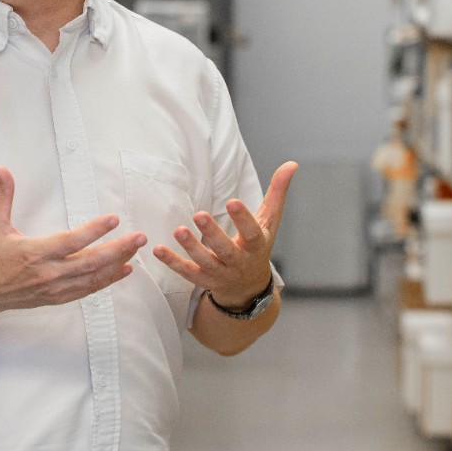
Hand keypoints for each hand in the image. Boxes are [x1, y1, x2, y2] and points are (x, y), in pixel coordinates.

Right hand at [0, 165, 146, 315]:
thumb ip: (1, 194)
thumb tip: (0, 168)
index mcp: (34, 252)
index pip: (71, 241)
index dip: (95, 230)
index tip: (113, 219)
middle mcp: (48, 273)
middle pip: (91, 262)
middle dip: (118, 248)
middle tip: (139, 237)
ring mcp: (54, 288)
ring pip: (93, 277)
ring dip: (117, 263)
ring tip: (135, 250)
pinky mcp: (57, 297)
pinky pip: (88, 290)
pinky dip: (108, 280)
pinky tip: (123, 270)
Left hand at [153, 161, 297, 308]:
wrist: (249, 286)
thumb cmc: (258, 245)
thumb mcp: (270, 220)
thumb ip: (278, 192)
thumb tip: (292, 163)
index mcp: (257, 245)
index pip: (252, 233)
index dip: (242, 219)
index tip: (231, 201)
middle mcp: (240, 262)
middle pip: (226, 251)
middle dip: (213, 234)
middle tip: (199, 215)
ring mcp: (221, 273)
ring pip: (205, 263)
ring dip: (191, 248)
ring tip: (178, 230)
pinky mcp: (204, 280)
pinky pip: (187, 273)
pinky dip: (173, 263)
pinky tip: (158, 249)